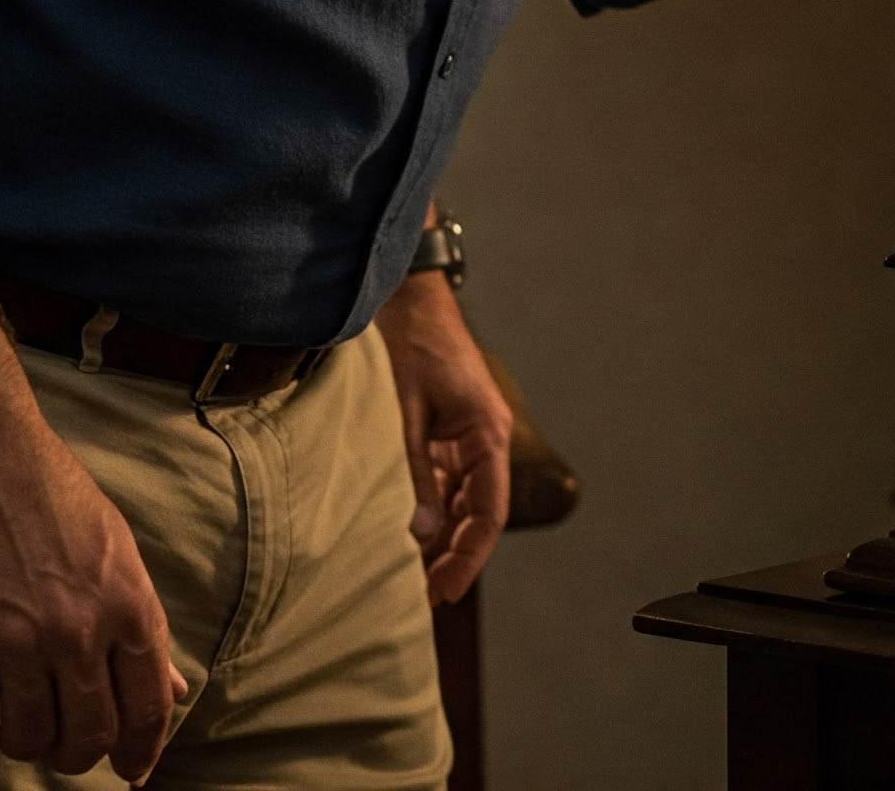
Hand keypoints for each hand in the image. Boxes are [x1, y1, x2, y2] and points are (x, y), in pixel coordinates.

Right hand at [0, 411, 183, 780]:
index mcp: (129, 602)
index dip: (143, 751)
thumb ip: (140, 624)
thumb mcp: (117, 549)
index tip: (133, 770)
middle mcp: (79, 628)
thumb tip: (170, 691)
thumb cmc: (52, 492)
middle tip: (66, 740)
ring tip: (22, 708)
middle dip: (80, 754)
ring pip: (28, 740)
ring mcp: (18, 639)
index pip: (148, 707)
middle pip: (89, 738)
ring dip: (26, 738)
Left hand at [374, 270, 511, 603]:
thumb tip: (422, 533)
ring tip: (414, 574)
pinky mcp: (450, 430)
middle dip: (456, 554)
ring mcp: (469, 435)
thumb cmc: (410, 346)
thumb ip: (415, 473)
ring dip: (444, 534)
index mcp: (486, 434)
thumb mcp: (405, 413)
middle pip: (480, 511)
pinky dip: (433, 506)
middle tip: (426, 597)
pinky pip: (448, 479)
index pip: (489, 512)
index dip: (469, 556)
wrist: (408, 298)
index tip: (444, 592)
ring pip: (464, 499)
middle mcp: (485, 438)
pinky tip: (410, 531)